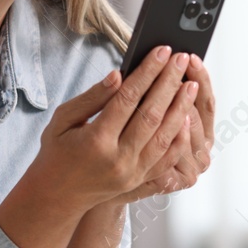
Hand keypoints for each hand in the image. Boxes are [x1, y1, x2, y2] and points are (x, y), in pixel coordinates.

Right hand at [26, 44, 200, 213]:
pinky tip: (186, 116)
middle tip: (181, 59)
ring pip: (165, 136)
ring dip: (181, 107)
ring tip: (190, 83)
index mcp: (96, 140)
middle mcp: (118, 158)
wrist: (58, 195)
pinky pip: (167, 158)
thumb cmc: (57, 152)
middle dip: (169, 83)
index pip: (128, 98)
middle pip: (152, 114)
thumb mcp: (63, 120)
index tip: (161, 52)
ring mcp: (133, 172)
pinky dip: (180, 137)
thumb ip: (92, 98)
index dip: (147, 72)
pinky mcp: (141, 179)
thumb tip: (119, 75)